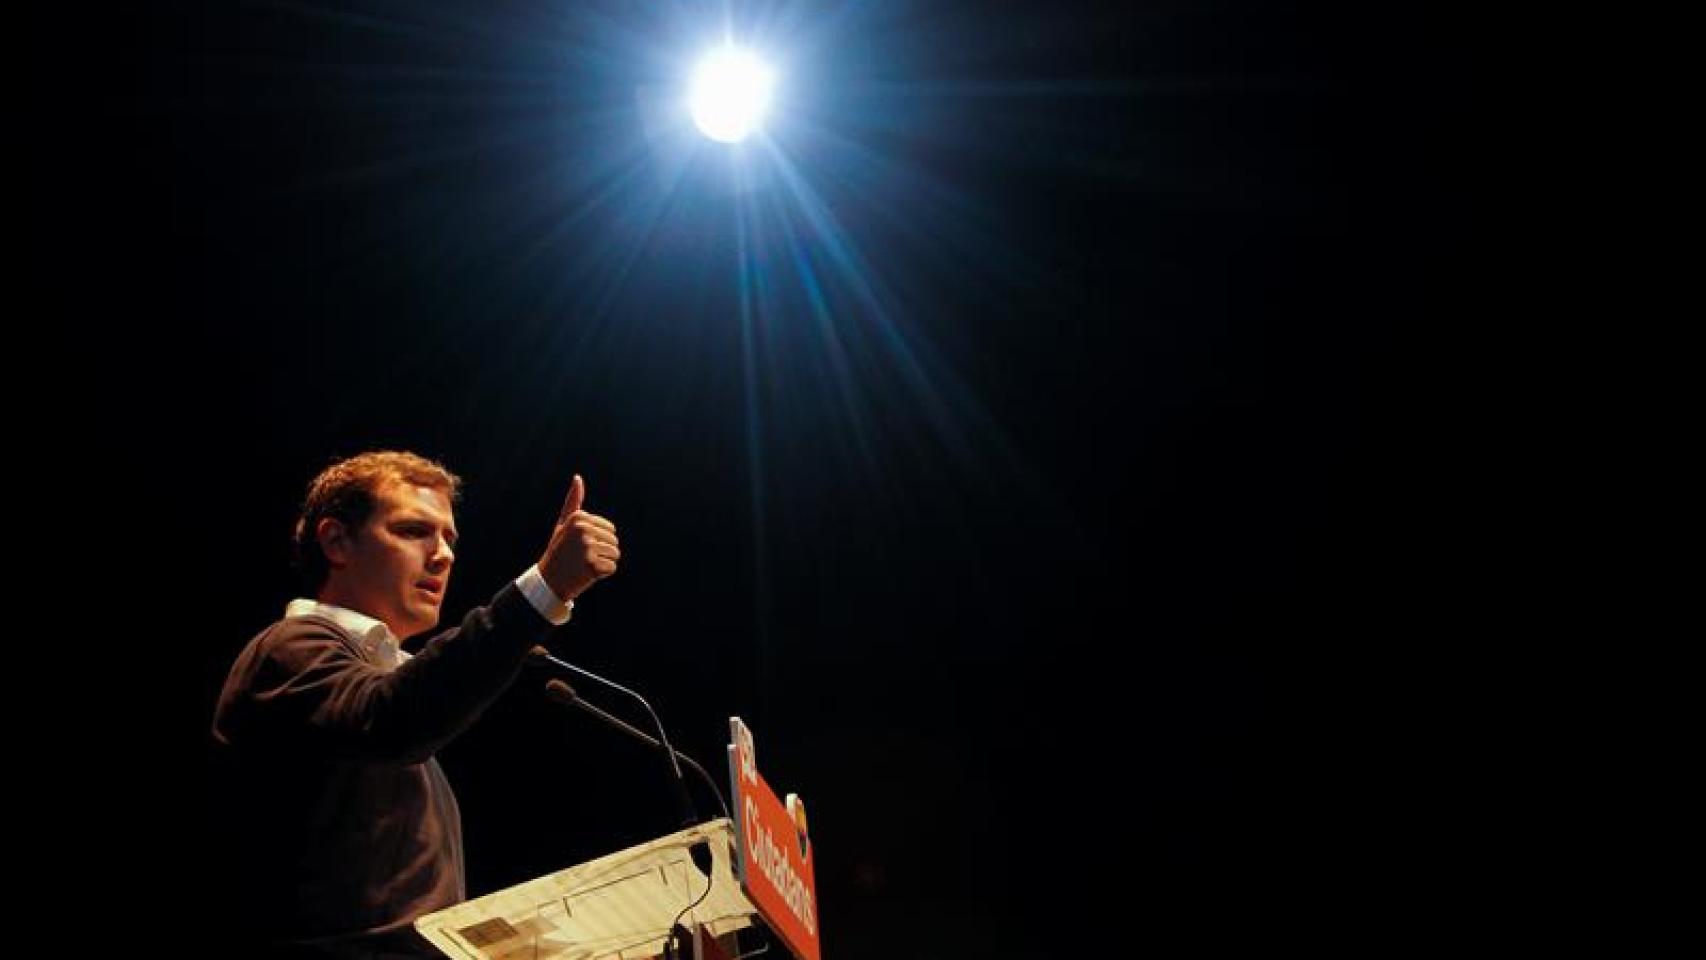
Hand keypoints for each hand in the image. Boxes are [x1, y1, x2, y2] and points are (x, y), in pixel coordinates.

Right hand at [538, 474, 619, 600]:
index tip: (579, 546)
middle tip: (582, 557)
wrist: (548, 580)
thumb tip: (578, 477)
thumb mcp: (563, 524)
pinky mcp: (593, 565)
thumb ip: (573, 501)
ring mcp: (588, 547)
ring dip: (603, 562)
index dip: (598, 540)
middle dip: (602, 551)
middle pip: (614, 541)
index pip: (610, 528)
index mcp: (579, 517)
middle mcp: (583, 529)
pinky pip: (612, 568)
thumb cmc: (558, 551)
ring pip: (615, 554)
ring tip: (584, 565)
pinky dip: (602, 574)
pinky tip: (587, 574)